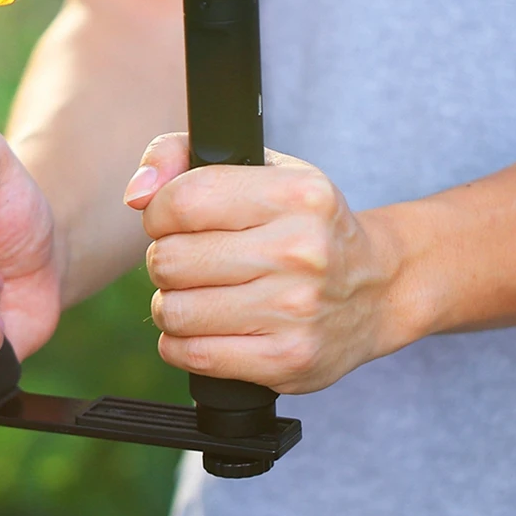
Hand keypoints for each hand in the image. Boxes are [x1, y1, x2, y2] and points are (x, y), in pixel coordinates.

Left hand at [123, 134, 404, 393]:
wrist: (379, 287)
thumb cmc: (303, 222)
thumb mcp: (261, 167)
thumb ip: (182, 156)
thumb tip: (136, 194)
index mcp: (294, 194)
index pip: (183, 200)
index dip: (158, 212)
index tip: (171, 218)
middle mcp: (299, 251)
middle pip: (171, 260)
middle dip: (165, 259)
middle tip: (190, 259)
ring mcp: (296, 311)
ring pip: (175, 310)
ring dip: (171, 303)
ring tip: (198, 292)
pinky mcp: (288, 360)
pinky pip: (192, 355)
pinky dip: (181, 342)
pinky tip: (206, 326)